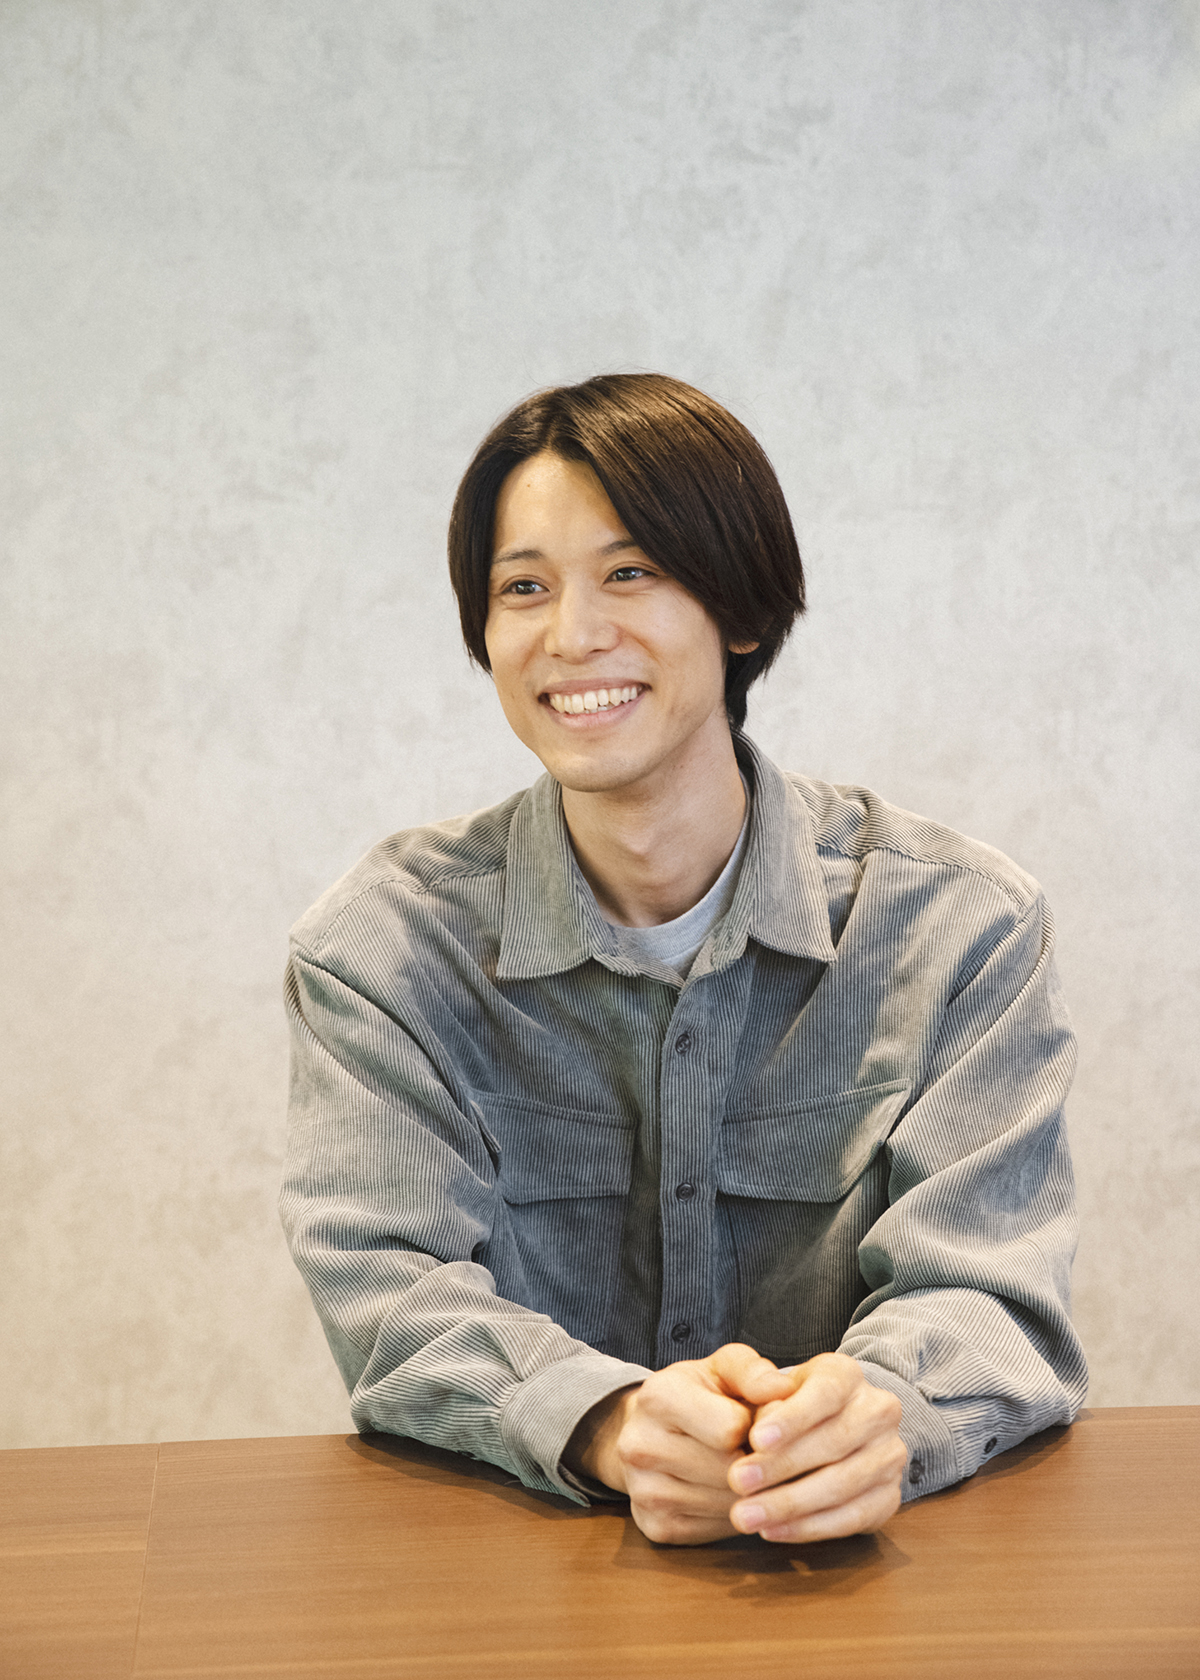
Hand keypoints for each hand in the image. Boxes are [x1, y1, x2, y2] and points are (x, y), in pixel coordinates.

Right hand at [564, 1344, 793, 1544]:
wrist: (650, 1429)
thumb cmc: (699, 1394)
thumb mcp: (725, 1368)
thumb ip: (755, 1373)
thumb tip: (785, 1389)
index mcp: (658, 1396)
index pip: (729, 1428)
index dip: (758, 1428)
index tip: (758, 1422)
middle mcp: (641, 1445)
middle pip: (730, 1471)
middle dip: (758, 1462)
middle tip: (760, 1450)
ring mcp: (644, 1491)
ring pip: (729, 1505)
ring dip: (752, 1492)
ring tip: (749, 1470)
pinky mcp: (656, 1526)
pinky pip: (718, 1530)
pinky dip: (737, 1513)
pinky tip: (732, 1492)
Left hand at [726, 1352, 905, 1542]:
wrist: (829, 1425)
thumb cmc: (788, 1404)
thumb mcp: (771, 1386)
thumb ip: (762, 1395)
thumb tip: (758, 1425)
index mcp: (847, 1375)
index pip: (824, 1393)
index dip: (792, 1418)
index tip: (755, 1439)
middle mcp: (878, 1411)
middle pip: (834, 1442)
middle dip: (782, 1466)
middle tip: (738, 1482)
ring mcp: (889, 1456)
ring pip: (842, 1485)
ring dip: (790, 1505)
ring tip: (746, 1515)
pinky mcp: (889, 1497)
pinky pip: (850, 1518)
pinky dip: (808, 1527)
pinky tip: (773, 1530)